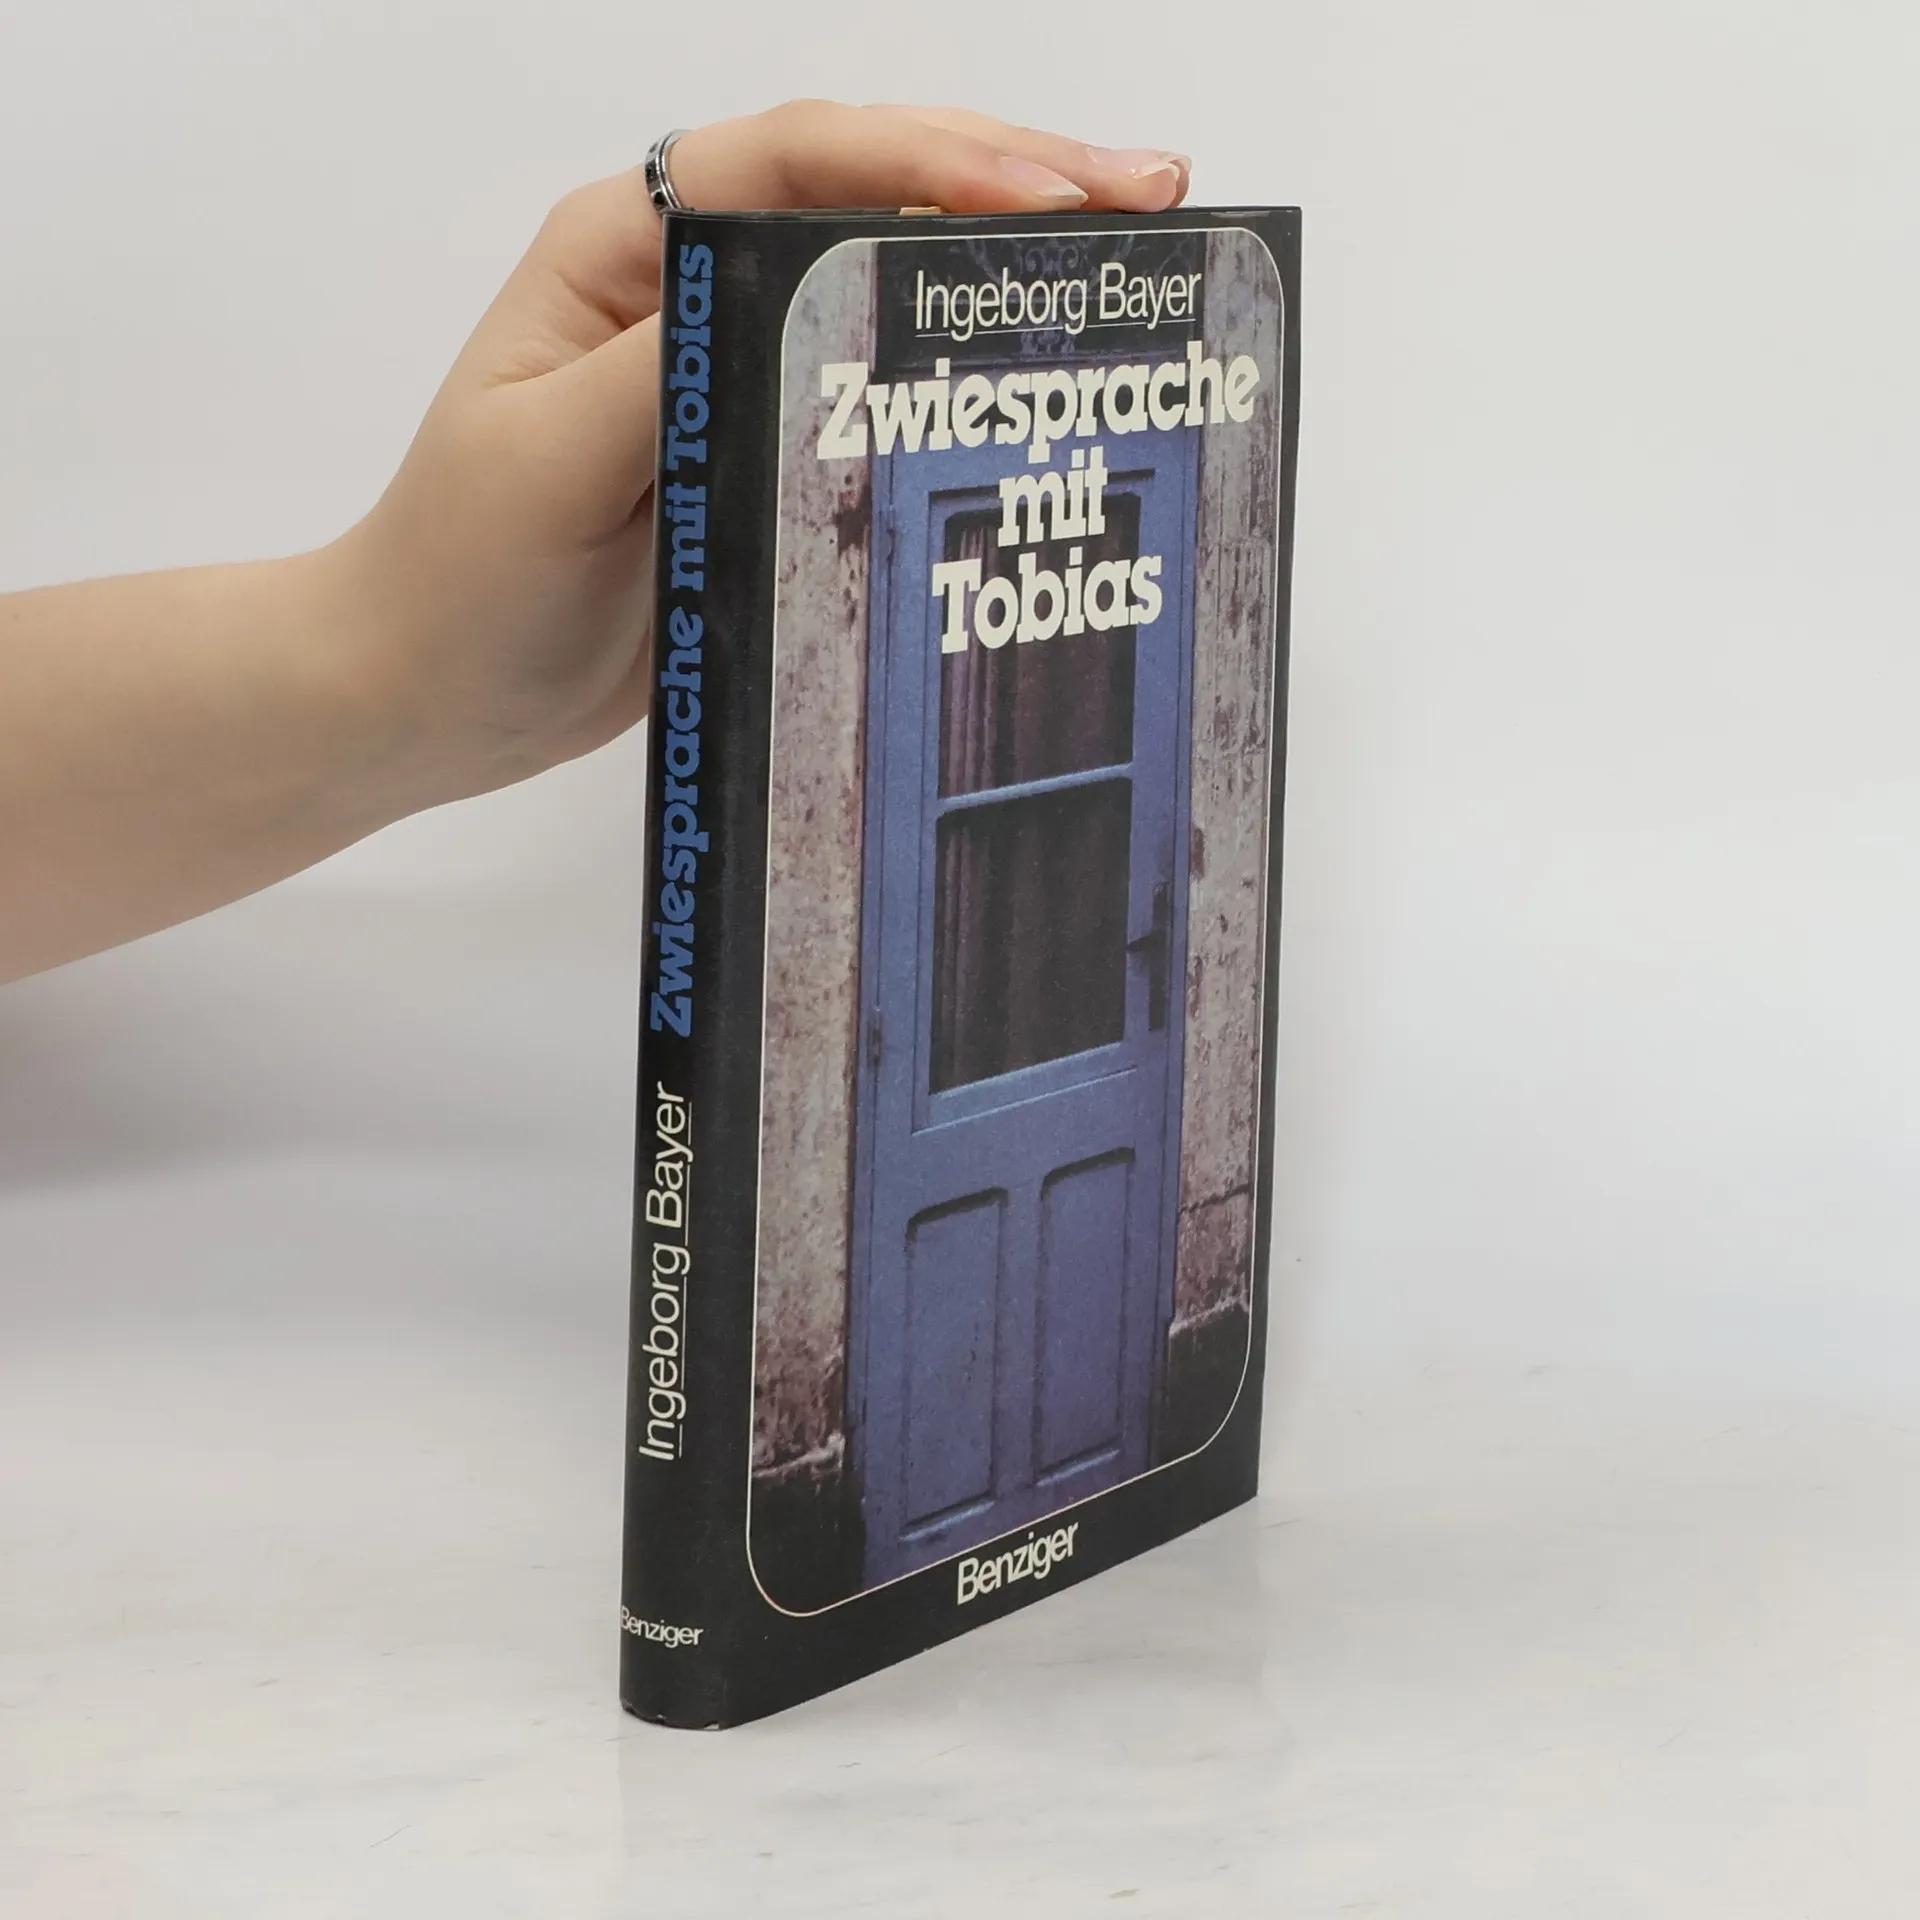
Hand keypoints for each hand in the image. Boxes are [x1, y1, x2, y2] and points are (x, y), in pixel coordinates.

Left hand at [338, 101, 1192, 809]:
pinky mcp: (762, 452)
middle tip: (1148, 193)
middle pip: (866, 192)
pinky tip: (1039, 379)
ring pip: (885, 281)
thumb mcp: (554, 461)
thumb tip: (809, 301)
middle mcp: (688, 287)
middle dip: (1010, 180)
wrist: (429, 693)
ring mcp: (733, 369)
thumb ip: (674, 369)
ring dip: (1002, 265)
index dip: (934, 159)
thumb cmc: (462, 576)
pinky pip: (877, 388)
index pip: (799, 160)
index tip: (1050, 192)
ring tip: (1128, 256)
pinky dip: (961, 372)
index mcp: (626, 249)